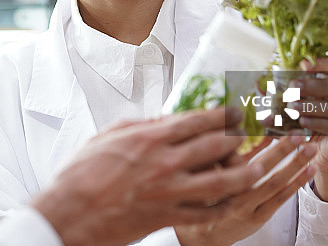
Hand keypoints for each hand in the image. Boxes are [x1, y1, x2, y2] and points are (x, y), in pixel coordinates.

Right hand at [30, 107, 266, 245]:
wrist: (71, 212)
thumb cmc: (82, 173)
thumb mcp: (108, 136)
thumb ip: (140, 126)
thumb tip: (163, 120)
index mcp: (150, 138)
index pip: (197, 120)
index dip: (222, 114)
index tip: (235, 111)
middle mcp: (165, 162)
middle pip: (215, 146)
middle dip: (238, 137)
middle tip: (250, 133)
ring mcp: (169, 191)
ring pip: (221, 181)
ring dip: (243, 172)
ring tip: (256, 167)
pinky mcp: (167, 216)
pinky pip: (205, 212)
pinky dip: (221, 206)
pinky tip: (231, 201)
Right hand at [174, 134, 317, 245]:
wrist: (200, 238)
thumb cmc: (198, 202)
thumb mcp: (197, 175)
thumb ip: (213, 155)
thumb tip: (228, 129)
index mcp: (213, 181)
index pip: (231, 155)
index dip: (252, 138)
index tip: (265, 122)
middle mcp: (231, 195)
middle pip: (260, 168)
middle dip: (281, 149)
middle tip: (296, 133)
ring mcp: (247, 208)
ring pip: (274, 183)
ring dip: (294, 164)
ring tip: (310, 147)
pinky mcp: (259, 218)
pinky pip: (280, 199)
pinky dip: (295, 184)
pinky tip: (308, 170)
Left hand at [291, 58, 327, 201]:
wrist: (320, 150)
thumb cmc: (305, 121)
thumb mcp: (290, 109)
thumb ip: (278, 105)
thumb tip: (261, 107)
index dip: (320, 64)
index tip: (303, 64)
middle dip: (312, 85)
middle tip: (293, 86)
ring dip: (312, 106)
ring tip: (293, 107)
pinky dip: (318, 124)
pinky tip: (304, 122)